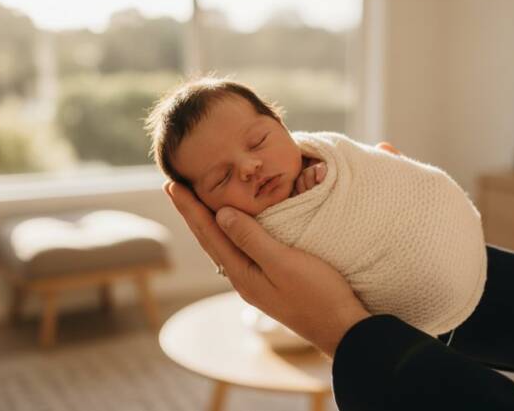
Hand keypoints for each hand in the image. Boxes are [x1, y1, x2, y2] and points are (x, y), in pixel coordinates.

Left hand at [164, 141, 400, 356]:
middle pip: (210, 239)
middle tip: (174, 186)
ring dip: (208, 222)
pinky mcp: (270, 280)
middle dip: (192, 212)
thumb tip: (221, 214)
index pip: (209, 233)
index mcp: (241, 272)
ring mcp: (256, 281)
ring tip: (195, 203)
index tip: (172, 184)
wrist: (341, 328)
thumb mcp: (283, 262)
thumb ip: (252, 238)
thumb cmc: (317, 294)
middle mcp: (242, 278)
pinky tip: (233, 228)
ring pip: (223, 245)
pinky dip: (229, 232)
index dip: (190, 208)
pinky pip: (239, 249)